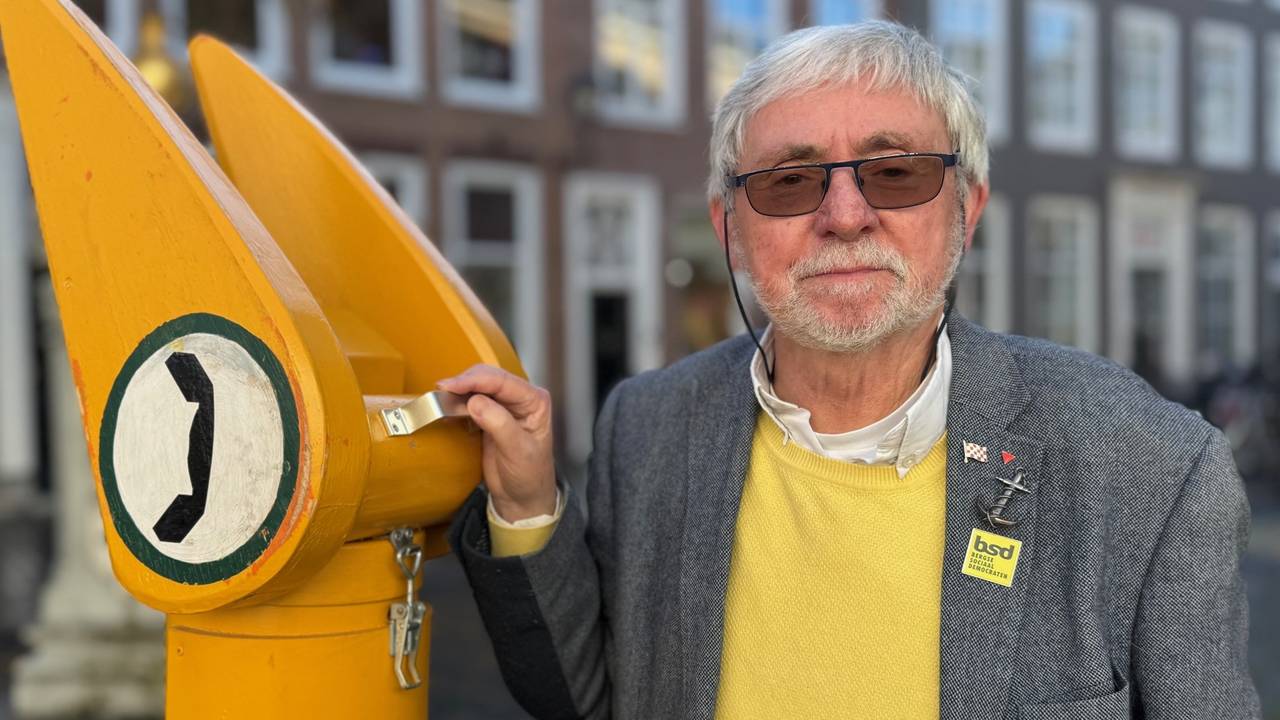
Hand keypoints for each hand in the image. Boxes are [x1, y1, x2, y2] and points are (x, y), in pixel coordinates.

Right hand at [437, 365, 556, 521]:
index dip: (476, 380)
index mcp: (535, 401)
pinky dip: (458, 400)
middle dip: (465, 381)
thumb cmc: (530, 475)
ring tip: (443, 397)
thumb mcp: (518, 451)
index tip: (453, 385)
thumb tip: (476, 402)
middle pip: (489, 377)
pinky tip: (448, 404)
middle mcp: (521, 398)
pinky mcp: (489, 415)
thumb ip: (499, 424)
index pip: (503, 382)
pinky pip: (471, 400)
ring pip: (478, 385)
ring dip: (459, 389)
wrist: (522, 497)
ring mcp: (504, 405)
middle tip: (443, 390)